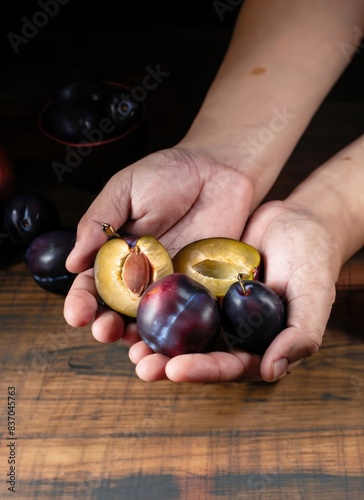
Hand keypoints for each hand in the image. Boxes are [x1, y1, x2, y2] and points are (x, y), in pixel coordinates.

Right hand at [64, 145, 255, 341]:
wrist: (219, 170)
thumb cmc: (168, 173)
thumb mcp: (125, 190)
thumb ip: (99, 224)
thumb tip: (71, 264)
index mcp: (117, 255)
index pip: (93, 285)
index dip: (82, 302)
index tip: (77, 314)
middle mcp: (142, 276)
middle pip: (120, 311)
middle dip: (108, 326)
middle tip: (104, 332)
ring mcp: (173, 284)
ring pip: (152, 322)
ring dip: (141, 340)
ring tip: (135, 350)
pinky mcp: (203, 288)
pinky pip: (190, 315)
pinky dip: (181, 334)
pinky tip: (173, 346)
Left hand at [128, 200, 340, 381]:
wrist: (296, 219)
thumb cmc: (312, 257)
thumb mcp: (314, 293)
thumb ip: (301, 333)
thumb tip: (272, 372)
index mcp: (259, 343)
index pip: (230, 366)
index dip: (204, 371)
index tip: (176, 370)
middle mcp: (232, 330)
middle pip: (197, 354)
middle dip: (167, 363)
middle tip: (141, 365)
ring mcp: (213, 307)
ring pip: (180, 330)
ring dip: (152, 339)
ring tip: (126, 343)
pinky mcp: (199, 284)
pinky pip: (175, 296)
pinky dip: (155, 303)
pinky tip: (132, 305)